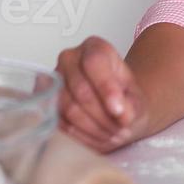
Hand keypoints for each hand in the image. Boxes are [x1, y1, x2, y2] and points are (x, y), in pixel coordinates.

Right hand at [54, 36, 149, 152]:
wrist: (114, 108)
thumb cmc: (125, 98)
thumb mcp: (137, 100)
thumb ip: (131, 105)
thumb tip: (122, 115)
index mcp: (95, 47)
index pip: (95, 63)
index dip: (107, 89)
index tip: (119, 111)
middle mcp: (70, 58)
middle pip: (81, 89)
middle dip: (103, 116)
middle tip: (121, 130)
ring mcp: (54, 80)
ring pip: (69, 108)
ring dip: (93, 127)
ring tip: (113, 135)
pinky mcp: (46, 102)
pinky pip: (61, 122)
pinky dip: (81, 134)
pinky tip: (98, 136)